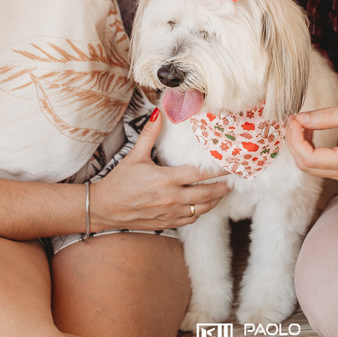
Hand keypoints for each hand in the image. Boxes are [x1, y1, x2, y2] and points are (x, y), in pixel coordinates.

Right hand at [90, 111, 230, 230]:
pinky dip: (200, 212)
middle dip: (222, 188)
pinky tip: (202, 205)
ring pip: (201, 209)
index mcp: (166, 179)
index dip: (218, 171)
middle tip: (233, 182)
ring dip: (214, 201)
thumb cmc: (119, 182)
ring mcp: (170, 213)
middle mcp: (171, 198)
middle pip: (206, 194)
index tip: (231, 166)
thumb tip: (158, 112)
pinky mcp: (166, 224)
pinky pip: (190, 219)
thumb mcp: (135, 156)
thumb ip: (150, 134)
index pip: (200, 174)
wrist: (104, 208)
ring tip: (222, 193)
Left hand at [285, 104, 337, 183]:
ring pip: (311, 168)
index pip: (309, 158)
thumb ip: (326, 117)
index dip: (295, 139)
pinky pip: (321, 166)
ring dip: (301, 146)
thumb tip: (299, 118)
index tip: (294, 119)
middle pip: (306, 166)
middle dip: (294, 142)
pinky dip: (310, 150)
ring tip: (302, 123)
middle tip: (295, 119)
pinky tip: (312, 132)